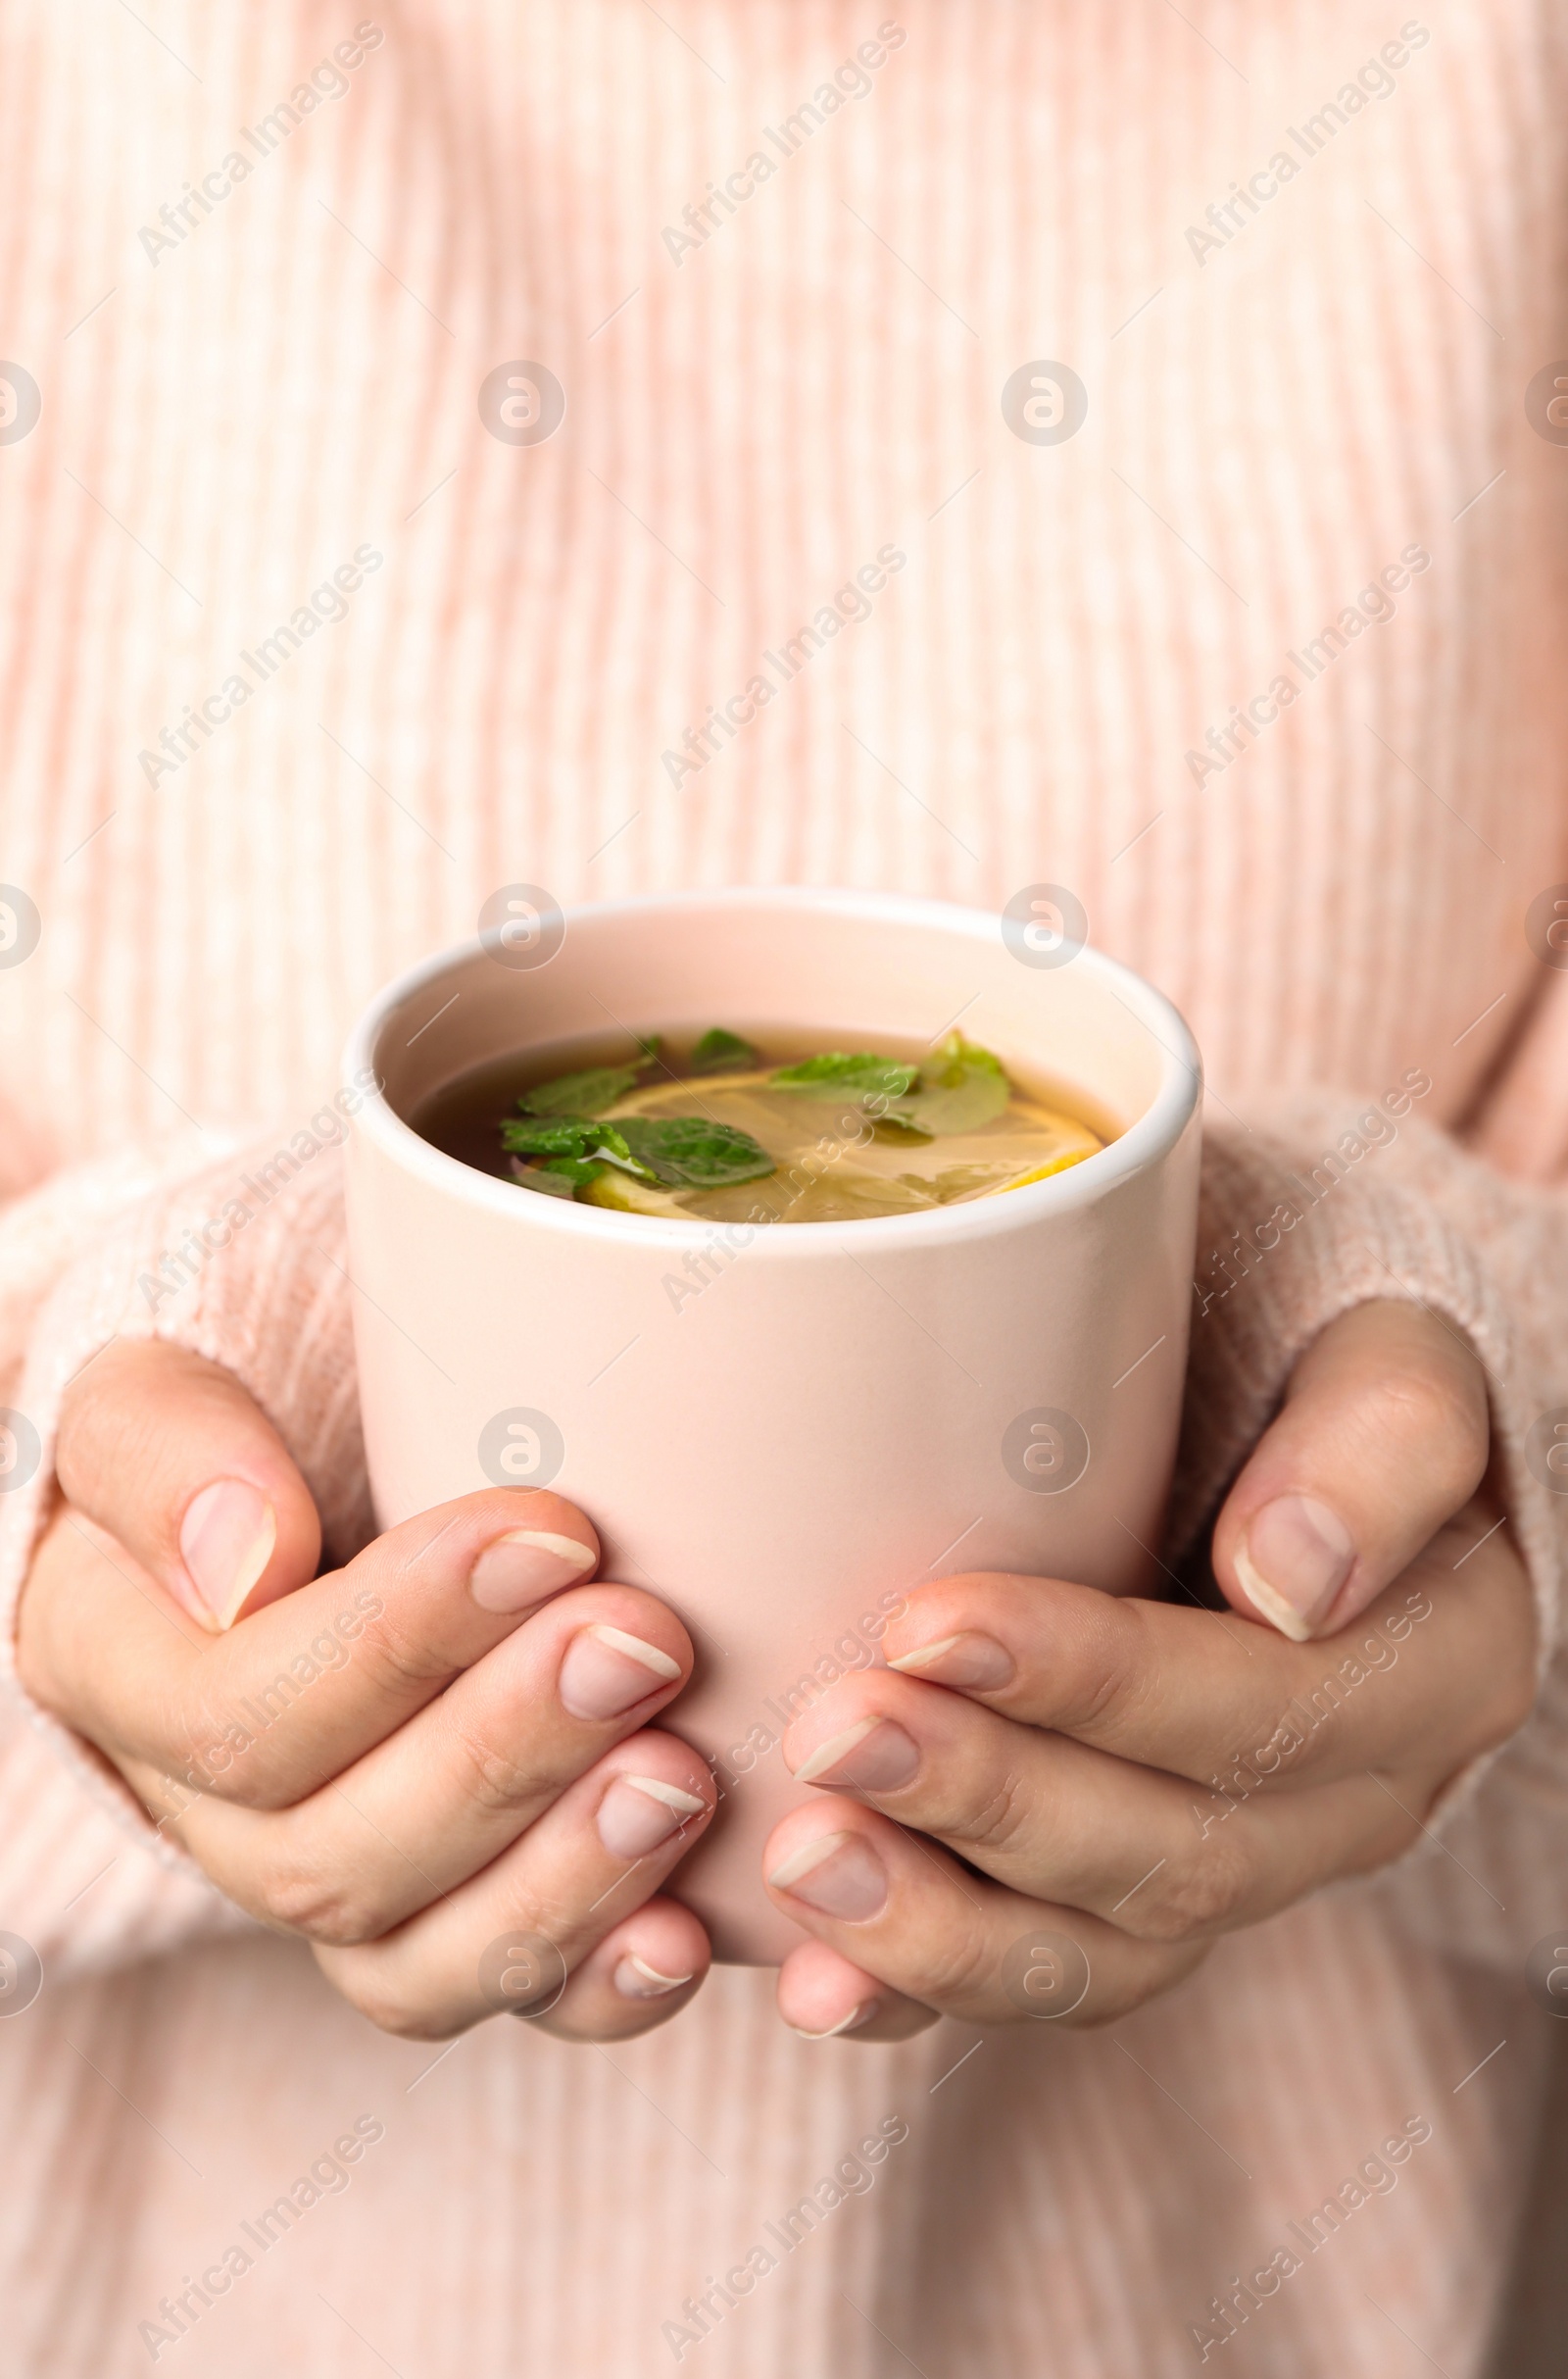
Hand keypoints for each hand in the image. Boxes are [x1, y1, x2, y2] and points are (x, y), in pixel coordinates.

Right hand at [17, 1341, 715, 2039]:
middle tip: (647, 1645)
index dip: (400, 1641)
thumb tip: (244, 1563)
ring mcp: (330, 1888)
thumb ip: (171, 1451)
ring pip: (411, 1959)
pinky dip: (593, 1989)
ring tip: (681, 1779)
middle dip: (502, 1756)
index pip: (234, 1711)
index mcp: (115, 1677)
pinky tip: (684, 1940)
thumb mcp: (162, 1393)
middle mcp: (209, 1818)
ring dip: (560, 1881)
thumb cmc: (245, 1420)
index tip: (557, 1530)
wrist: (317, 1465)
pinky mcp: (439, 1927)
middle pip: (331, 1852)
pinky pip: (493, 2005)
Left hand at [763, 1301, 1535, 2038]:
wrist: (1265, 1403)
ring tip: (799, 1857)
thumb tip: (1287, 1583)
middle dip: (989, 1800)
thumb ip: (1380, 1436)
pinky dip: (922, 1988)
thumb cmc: (1313, 1347)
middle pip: (1170, 1850)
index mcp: (1430, 1669)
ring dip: (939, 1921)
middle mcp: (1347, 1804)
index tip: (932, 1619)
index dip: (1095, 1682)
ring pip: (1100, 1951)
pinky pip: (1041, 1979)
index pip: (1263, 1706)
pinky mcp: (1132, 1899)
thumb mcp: (1389, 1351)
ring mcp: (1237, 1867)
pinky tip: (814, 1983)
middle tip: (833, 1730)